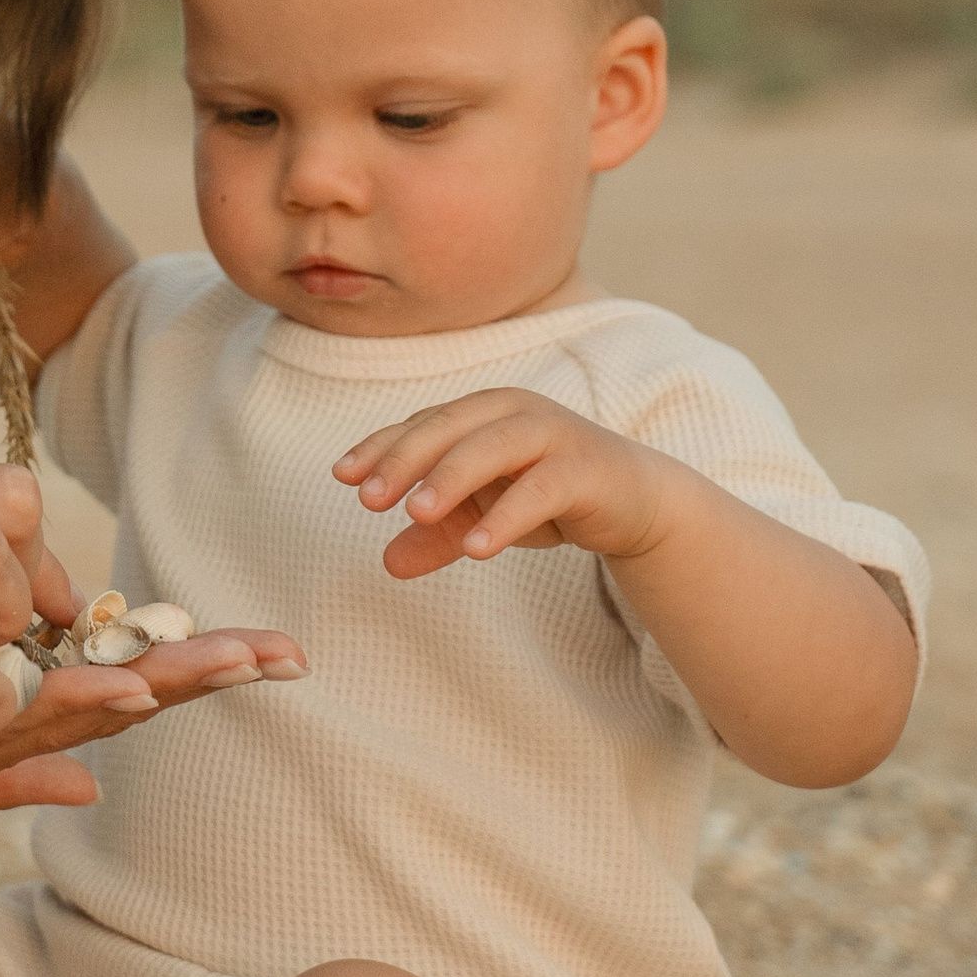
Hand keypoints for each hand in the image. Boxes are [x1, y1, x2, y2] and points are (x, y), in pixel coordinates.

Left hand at [334, 390, 682, 580]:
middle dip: (404, 460)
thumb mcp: (483, 517)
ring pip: (491, 448)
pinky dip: (505, 516)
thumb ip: (438, 534)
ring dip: (449, 479)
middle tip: (368, 498)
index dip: (380, 448)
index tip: (342, 477)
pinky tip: (476, 548)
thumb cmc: (547, 497)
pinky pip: (539, 490)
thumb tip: (388, 564)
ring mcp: (552, 435)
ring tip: (414, 515)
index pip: (421, 426)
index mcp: (481, 413)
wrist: (633, 502)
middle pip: (448, 429)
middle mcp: (513, 412)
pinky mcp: (584, 468)